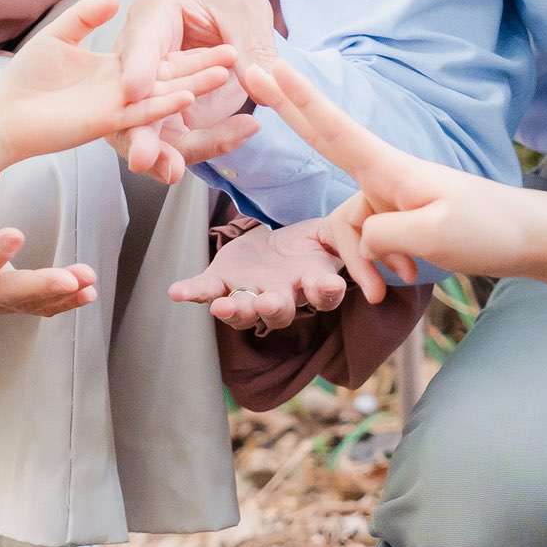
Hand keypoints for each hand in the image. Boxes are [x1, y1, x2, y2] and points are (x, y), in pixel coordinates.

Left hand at [0, 0, 235, 171]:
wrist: (3, 113)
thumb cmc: (26, 80)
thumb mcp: (58, 37)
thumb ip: (86, 17)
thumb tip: (113, 1)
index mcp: (118, 73)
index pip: (166, 61)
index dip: (196, 54)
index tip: (226, 43)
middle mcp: (124, 92)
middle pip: (175, 78)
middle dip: (207, 70)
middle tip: (241, 57)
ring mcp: (117, 107)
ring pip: (165, 96)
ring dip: (196, 85)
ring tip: (227, 74)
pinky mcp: (104, 120)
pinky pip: (140, 112)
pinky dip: (163, 104)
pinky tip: (187, 95)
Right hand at [0, 202, 96, 316]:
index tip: (17, 233)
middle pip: (6, 293)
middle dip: (40, 286)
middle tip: (69, 280)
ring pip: (29, 303)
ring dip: (62, 293)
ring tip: (88, 280)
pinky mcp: (12, 303)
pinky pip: (40, 307)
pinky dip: (66, 301)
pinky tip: (88, 292)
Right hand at [110, 0, 281, 178]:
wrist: (232, 29)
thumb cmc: (230, 7)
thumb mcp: (245, 12)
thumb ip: (250, 45)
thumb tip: (261, 80)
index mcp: (152, 17)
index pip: (138, 43)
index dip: (135, 67)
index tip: (134, 91)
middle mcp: (143, 60)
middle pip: (131, 99)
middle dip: (134, 132)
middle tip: (141, 157)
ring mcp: (155, 93)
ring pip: (150, 130)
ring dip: (160, 154)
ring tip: (173, 171)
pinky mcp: (172, 119)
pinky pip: (182, 141)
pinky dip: (206, 146)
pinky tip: (237, 137)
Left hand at [166, 217, 355, 332]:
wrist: (277, 242)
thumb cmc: (309, 243)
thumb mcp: (332, 234)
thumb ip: (347, 240)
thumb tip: (369, 239)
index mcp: (312, 284)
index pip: (324, 295)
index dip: (326, 292)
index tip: (327, 285)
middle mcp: (281, 297)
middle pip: (278, 312)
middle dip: (272, 308)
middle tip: (268, 302)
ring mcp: (249, 293)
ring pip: (243, 311)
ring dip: (234, 310)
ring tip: (224, 306)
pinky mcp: (222, 281)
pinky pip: (206, 290)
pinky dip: (191, 292)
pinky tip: (177, 292)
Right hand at [241, 52, 543, 291]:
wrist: (528, 241)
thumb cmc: (488, 230)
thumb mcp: (432, 236)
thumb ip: (383, 235)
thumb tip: (361, 239)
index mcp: (391, 170)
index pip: (336, 130)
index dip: (300, 101)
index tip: (271, 67)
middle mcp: (384, 178)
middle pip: (326, 141)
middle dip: (290, 111)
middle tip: (253, 71)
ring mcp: (391, 198)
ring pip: (350, 229)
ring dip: (362, 263)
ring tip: (386, 291)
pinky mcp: (399, 219)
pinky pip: (371, 243)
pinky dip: (381, 265)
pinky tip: (405, 280)